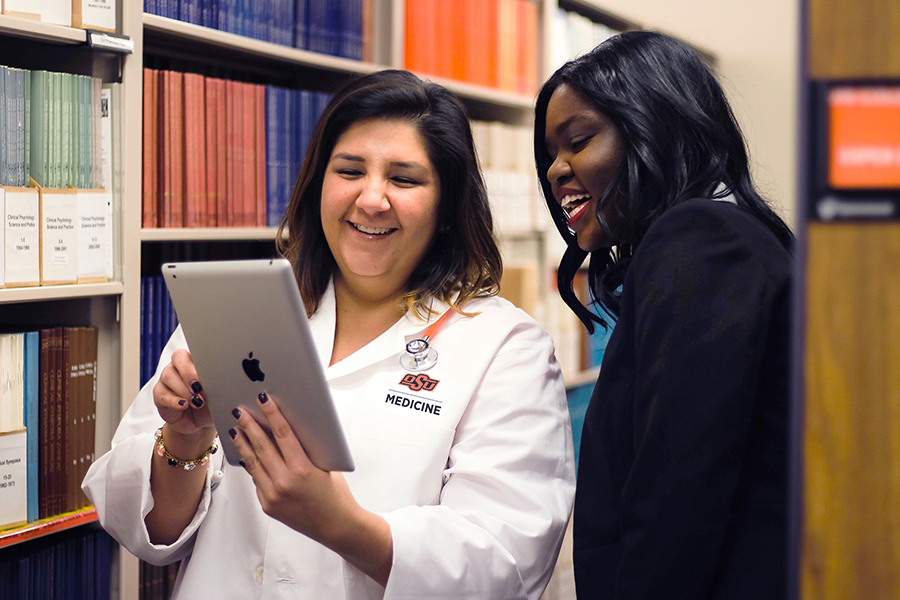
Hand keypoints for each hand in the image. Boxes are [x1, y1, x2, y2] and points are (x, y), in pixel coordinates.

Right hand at [153, 348, 214, 437]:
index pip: (194, 350)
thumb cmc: (210, 405)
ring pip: (168, 375)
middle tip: (198, 388)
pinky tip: (183, 405)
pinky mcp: (159, 394)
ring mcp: (167, 379)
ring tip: (196, 402)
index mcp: (196, 361)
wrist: (198, 423)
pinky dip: (173, 400)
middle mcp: (179, 366)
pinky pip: (161, 393)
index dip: (199, 362)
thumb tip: (220, 381)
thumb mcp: (218, 394)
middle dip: (188, 372)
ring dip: (183, 389)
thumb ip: (218, 384)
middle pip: (178, 357)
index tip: (207, 376)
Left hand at [231, 393, 392, 585]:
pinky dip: (251, 464)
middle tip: (239, 410)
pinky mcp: (267, 505)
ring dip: (243, 444)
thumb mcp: (326, 466)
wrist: (336, 526)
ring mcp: (273, 496)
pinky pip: (257, 479)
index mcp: (302, 470)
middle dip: (249, 426)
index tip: (264, 400)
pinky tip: (246, 453)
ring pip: (253, 463)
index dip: (272, 414)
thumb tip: (286, 429)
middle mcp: (284, 483)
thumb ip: (306, 450)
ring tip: (235, 429)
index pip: (283, 434)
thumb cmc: (336, 494)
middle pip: (262, 447)